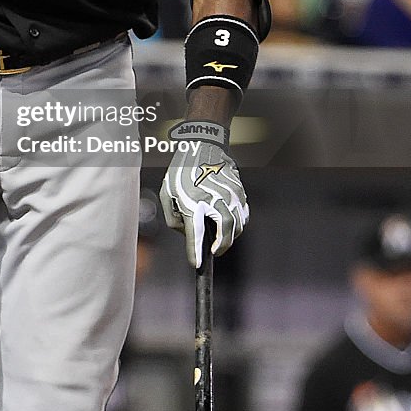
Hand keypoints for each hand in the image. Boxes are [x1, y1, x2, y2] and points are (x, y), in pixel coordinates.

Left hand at [159, 121, 248, 267]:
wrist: (204, 145)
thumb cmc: (182, 170)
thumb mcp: (168, 191)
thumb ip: (173, 216)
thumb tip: (184, 231)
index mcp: (193, 200)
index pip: (195, 233)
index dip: (195, 251)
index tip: (196, 264)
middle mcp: (214, 199)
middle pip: (224, 233)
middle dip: (220, 248)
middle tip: (214, 252)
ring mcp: (230, 196)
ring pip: (237, 226)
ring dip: (230, 237)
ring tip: (221, 239)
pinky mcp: (240, 192)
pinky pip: (243, 215)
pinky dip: (238, 224)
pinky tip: (229, 224)